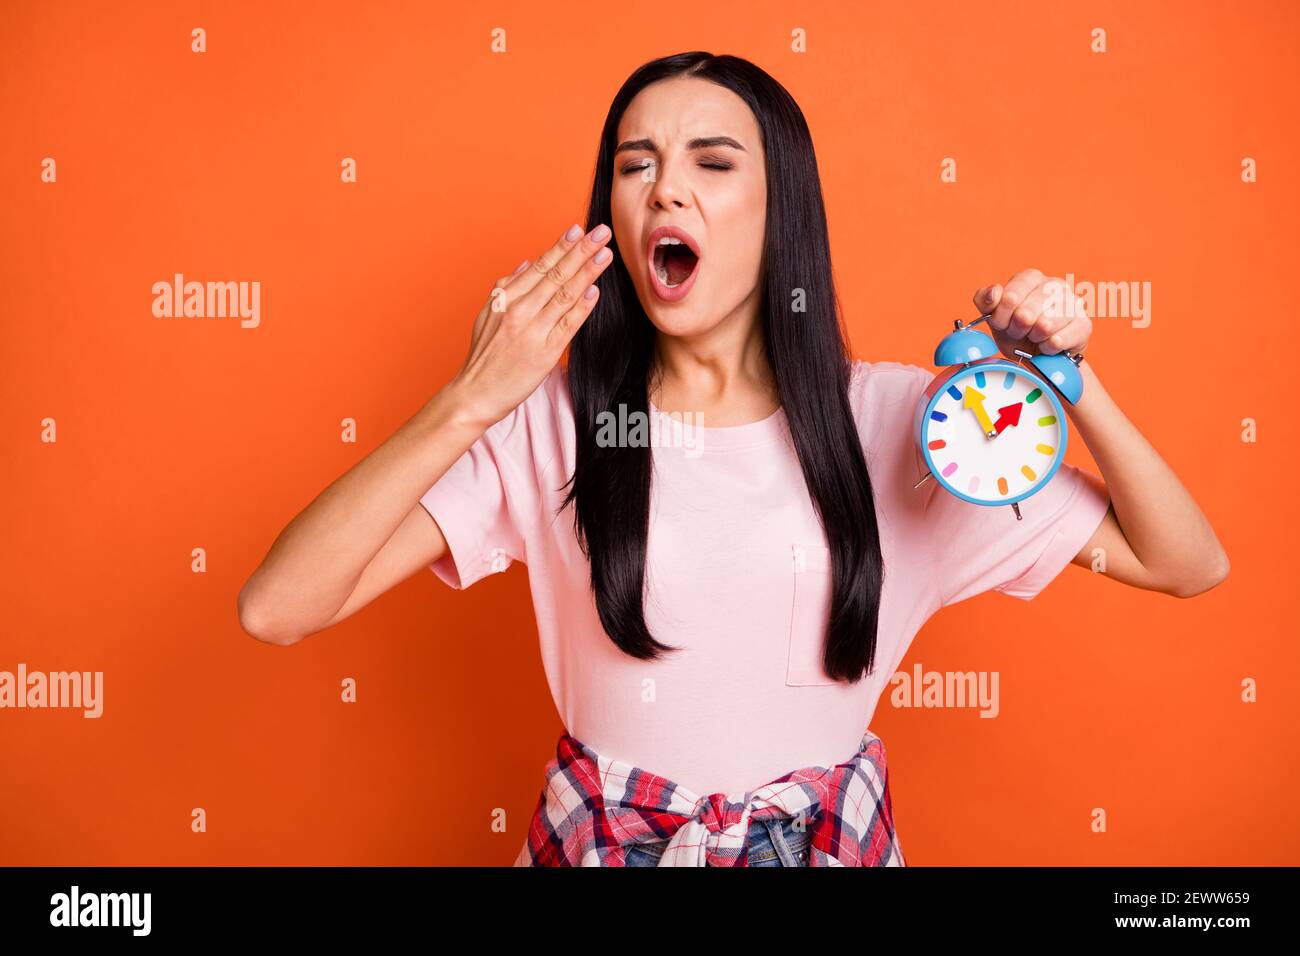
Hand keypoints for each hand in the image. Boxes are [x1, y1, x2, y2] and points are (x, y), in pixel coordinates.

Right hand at [449, 222, 613, 427]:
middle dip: (581, 251)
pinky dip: (583, 306)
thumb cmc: (483, 356)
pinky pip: (568, 324)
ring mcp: (532, 331)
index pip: (539, 267)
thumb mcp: (488, 314)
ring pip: (564, 295)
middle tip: (601, 232)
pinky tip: (595, 290)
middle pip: (555, 275)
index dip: (561, 247)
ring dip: (587, 272)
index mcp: (505, 298)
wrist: (476, 394)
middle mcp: (519, 310)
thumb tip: (526, 264)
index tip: (578, 230)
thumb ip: (507, 288)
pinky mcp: (545, 352)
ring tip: (604, 254)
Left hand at [974, 269, 1092, 361]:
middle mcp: (1055, 285)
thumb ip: (985, 300)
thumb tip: (994, 292)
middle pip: (1026, 312)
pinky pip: (1058, 339)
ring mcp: (1073, 303)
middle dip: (1017, 328)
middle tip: (1018, 332)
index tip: (1001, 323)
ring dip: (1033, 338)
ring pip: (1045, 325)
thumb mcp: (995, 316)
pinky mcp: (1084, 324)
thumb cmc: (1016, 331)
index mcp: (1031, 278)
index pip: (1011, 294)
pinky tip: (1047, 345)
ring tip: (1033, 337)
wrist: (1039, 355)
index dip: (1002, 315)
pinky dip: (1047, 348)